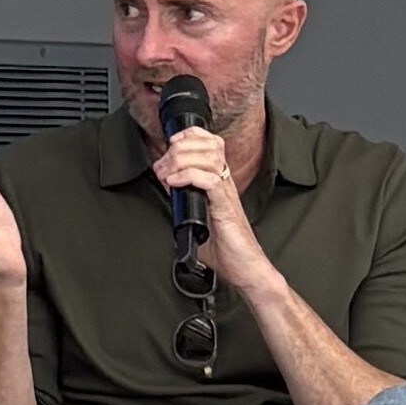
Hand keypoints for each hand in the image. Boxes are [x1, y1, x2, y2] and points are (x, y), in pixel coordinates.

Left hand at [151, 123, 263, 284]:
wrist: (244, 268)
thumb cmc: (224, 248)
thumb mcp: (196, 220)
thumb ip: (183, 204)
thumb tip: (164, 194)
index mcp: (219, 183)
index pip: (211, 144)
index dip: (191, 136)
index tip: (171, 143)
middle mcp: (224, 184)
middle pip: (208, 146)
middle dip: (179, 148)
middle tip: (161, 165)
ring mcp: (226, 194)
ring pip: (209, 159)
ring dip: (181, 160)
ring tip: (166, 173)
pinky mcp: (226, 208)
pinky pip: (210, 181)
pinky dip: (189, 176)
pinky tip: (174, 183)